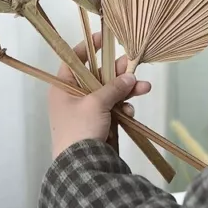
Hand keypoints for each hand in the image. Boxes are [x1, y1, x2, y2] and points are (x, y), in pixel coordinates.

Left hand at [48, 33, 151, 158]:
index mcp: (63, 87)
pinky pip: (114, 109)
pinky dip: (123, 108)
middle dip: (116, 72)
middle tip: (132, 64)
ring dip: (126, 90)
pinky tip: (130, 111)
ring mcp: (87, 111)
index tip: (103, 38)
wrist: (81, 169)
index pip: (74, 60)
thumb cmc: (80, 130)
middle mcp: (73, 96)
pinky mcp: (99, 124)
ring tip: (144, 87)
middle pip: (96, 76)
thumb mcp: (96, 104)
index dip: (88, 47)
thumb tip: (129, 76)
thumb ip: (113, 87)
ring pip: (109, 92)